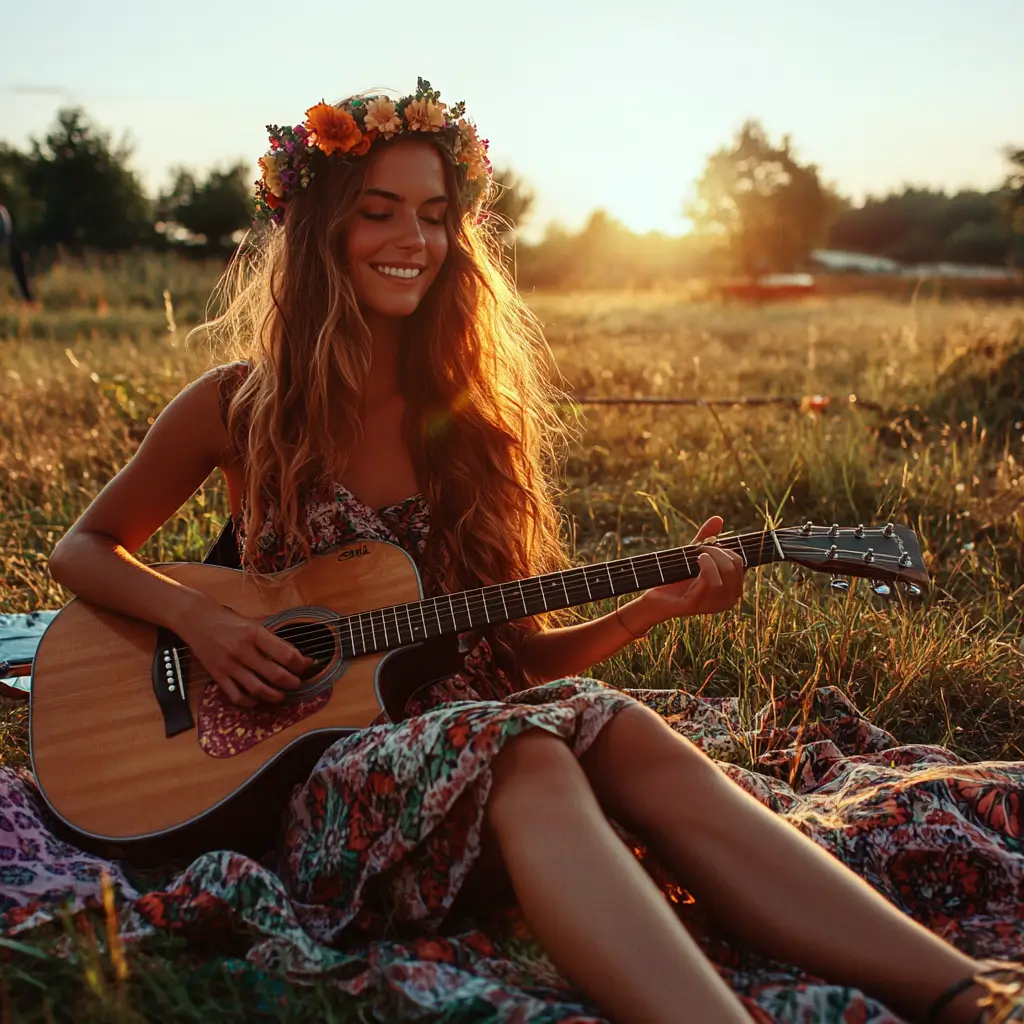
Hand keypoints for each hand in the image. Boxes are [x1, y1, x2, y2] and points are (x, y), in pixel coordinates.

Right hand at [175, 595, 313, 708]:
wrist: (196, 620)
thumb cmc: (228, 620)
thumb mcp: (253, 623)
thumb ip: (271, 639)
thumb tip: (294, 654)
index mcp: (255, 634)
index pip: (285, 654)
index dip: (301, 663)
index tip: (307, 665)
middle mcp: (243, 650)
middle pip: (275, 674)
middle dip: (291, 682)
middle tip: (297, 683)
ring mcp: (229, 665)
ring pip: (257, 688)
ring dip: (274, 695)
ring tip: (281, 695)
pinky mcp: (217, 675)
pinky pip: (236, 695)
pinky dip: (249, 702)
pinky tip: (256, 701)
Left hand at [623, 516, 744, 631]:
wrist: (656, 598)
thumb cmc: (677, 576)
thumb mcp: (693, 554)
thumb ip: (707, 538)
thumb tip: (718, 518)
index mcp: (731, 590)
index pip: (740, 563)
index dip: (725, 550)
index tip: (709, 547)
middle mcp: (726, 600)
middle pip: (734, 566)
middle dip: (718, 550)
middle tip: (701, 548)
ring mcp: (714, 605)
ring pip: (726, 572)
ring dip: (711, 555)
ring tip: (698, 554)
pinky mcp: (698, 605)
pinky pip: (712, 581)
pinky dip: (706, 564)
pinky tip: (697, 559)